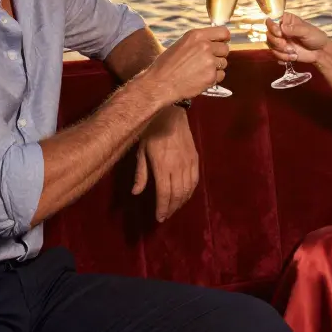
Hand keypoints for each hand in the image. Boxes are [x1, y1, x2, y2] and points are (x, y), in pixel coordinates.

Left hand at [132, 105, 198, 221]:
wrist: (171, 113)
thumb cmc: (151, 131)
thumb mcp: (141, 151)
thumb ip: (140, 173)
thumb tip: (136, 192)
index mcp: (162, 166)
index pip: (164, 193)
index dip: (162, 208)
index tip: (159, 218)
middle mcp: (178, 167)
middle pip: (177, 194)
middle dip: (171, 208)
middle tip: (165, 215)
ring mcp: (189, 163)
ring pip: (188, 189)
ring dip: (181, 202)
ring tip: (173, 208)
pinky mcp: (195, 158)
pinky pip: (195, 180)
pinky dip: (190, 191)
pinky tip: (185, 196)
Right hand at [141, 26, 230, 102]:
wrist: (160, 83)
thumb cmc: (166, 65)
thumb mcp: (181, 44)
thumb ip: (199, 41)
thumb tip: (214, 42)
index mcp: (196, 35)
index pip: (223, 32)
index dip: (224, 39)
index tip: (222, 43)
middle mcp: (205, 46)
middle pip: (225, 49)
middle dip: (219, 55)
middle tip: (207, 61)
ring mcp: (209, 62)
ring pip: (223, 63)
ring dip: (216, 67)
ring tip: (200, 70)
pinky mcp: (211, 76)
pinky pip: (220, 75)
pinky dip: (213, 78)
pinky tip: (200, 78)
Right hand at [265, 13, 330, 64]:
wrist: (320, 52)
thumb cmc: (315, 37)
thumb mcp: (307, 31)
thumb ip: (294, 29)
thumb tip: (282, 27)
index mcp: (287, 20)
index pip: (272, 20)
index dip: (272, 26)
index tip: (280, 33)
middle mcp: (281, 29)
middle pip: (268, 33)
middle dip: (277, 42)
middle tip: (286, 45)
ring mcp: (280, 40)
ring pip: (270, 45)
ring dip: (281, 50)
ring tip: (293, 52)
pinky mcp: (281, 51)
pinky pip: (275, 54)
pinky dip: (283, 57)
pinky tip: (293, 56)